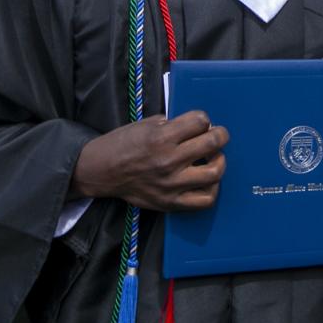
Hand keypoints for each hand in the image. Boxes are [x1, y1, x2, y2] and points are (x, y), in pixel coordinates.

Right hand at [70, 111, 229, 211]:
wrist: (102, 172)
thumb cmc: (123, 144)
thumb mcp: (146, 124)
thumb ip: (173, 124)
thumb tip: (199, 126)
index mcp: (161, 137)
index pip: (201, 121)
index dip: (203, 119)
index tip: (201, 123)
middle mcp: (169, 160)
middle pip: (212, 143)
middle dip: (220, 135)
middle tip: (216, 136)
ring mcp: (172, 184)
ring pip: (214, 172)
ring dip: (219, 161)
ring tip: (213, 158)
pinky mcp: (171, 203)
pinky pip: (205, 200)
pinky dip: (212, 188)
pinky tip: (207, 179)